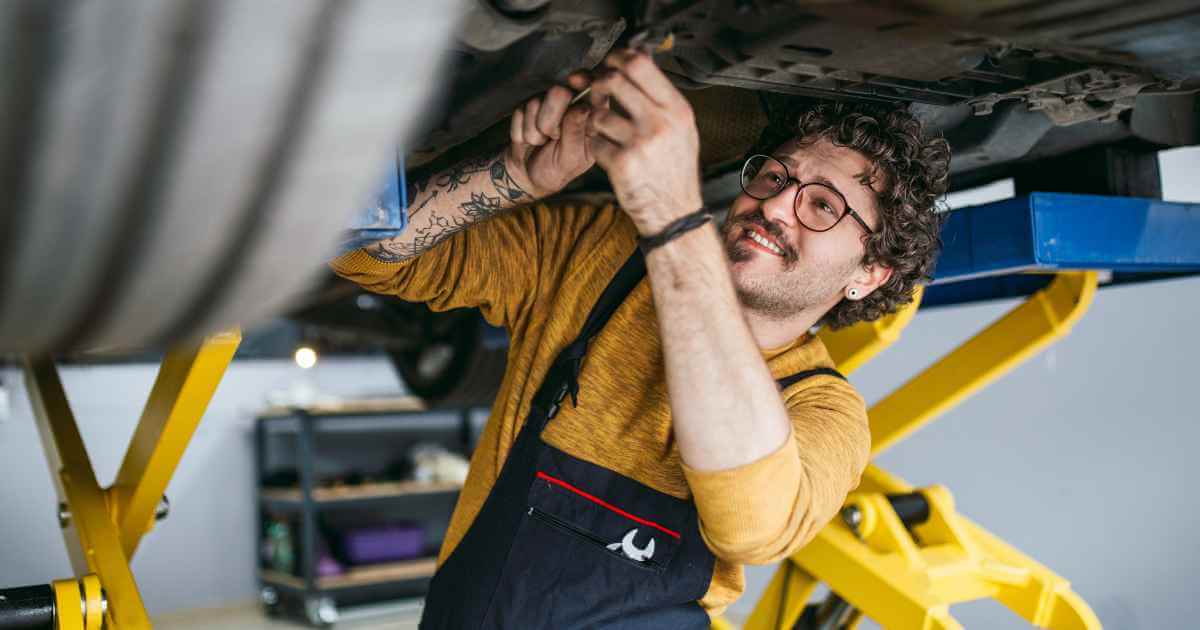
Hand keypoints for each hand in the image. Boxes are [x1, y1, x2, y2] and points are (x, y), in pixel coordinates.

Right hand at [505, 74, 595, 199]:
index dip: (585, 81)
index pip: (594, 90)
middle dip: (550, 120)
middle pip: (559, 92)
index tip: (574, 81)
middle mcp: (571, 105)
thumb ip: (576, 133)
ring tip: (541, 142)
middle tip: (552, 138)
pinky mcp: (527, 106)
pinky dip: (521, 130)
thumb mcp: (571, 159)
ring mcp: (548, 104)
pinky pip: (520, 111)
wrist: (526, 175)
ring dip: (534, 130)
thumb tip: (583, 108)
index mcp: (592, 117)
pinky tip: (528, 140)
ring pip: (535, 103)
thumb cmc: (556, 170)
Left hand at [586, 50, 702, 234]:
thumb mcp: (681, 129)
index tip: (610, 63)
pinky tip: (610, 156)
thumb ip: (661, 98)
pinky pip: (594, 142)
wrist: (675, 213)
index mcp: (677, 109)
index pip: (640, 64)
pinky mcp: (621, 164)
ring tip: (608, 134)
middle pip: (613, 81)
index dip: (618, 59)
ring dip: (596, 122)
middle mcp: (660, 122)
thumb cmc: (675, 170)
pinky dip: (597, 148)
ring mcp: (640, 143)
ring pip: (598, 113)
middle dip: (599, 85)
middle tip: (599, 95)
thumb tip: (638, 61)